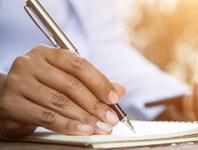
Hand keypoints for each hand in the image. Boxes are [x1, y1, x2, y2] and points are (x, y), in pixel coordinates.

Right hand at [0, 45, 125, 137]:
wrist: (6, 100)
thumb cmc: (40, 88)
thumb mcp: (65, 81)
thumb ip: (92, 84)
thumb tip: (119, 91)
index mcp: (47, 53)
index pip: (79, 64)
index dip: (100, 82)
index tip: (114, 98)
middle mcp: (31, 63)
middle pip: (71, 85)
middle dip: (96, 105)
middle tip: (111, 119)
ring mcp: (19, 82)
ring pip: (60, 102)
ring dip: (85, 118)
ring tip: (100, 127)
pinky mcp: (11, 103)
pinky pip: (46, 117)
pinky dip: (68, 126)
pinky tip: (83, 130)